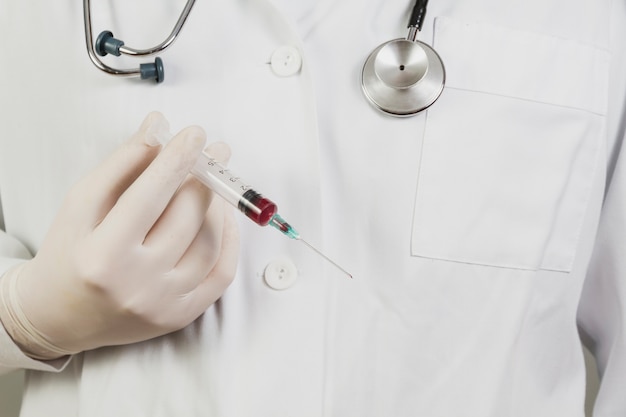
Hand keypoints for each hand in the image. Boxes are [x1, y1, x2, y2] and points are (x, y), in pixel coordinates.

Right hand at [0, 112, 238, 358]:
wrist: (60, 317)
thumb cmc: (68, 254)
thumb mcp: (80, 204)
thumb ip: (120, 164)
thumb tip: (158, 126)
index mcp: (101, 256)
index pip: (149, 197)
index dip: (176, 160)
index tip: (194, 134)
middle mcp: (135, 286)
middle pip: (185, 220)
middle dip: (205, 177)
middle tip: (215, 151)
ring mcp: (163, 306)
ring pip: (209, 245)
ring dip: (218, 205)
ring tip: (214, 181)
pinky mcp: (181, 317)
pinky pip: (221, 273)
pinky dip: (228, 240)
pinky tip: (222, 215)